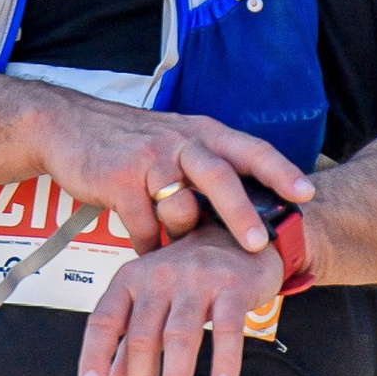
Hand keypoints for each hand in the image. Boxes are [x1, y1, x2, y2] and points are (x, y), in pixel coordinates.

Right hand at [23, 90, 312, 254]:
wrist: (68, 127)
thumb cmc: (132, 144)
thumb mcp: (177, 144)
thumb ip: (208, 171)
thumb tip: (248, 217)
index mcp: (204, 133)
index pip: (252, 149)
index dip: (281, 171)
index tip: (307, 194)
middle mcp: (182, 141)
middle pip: (221, 178)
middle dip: (242, 215)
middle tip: (259, 245)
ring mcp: (151, 159)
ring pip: (180, 207)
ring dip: (180, 234)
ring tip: (175, 244)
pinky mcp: (120, 179)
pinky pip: (143, 225)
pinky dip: (147, 244)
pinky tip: (144, 248)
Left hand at [76, 224, 283, 375]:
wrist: (239, 233)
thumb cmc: (190, 273)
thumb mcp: (154, 301)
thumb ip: (131, 341)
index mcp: (133, 279)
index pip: (106, 318)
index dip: (96, 352)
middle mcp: (161, 276)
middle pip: (143, 335)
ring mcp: (198, 279)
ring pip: (181, 334)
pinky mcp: (234, 285)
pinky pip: (227, 327)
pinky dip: (224, 358)